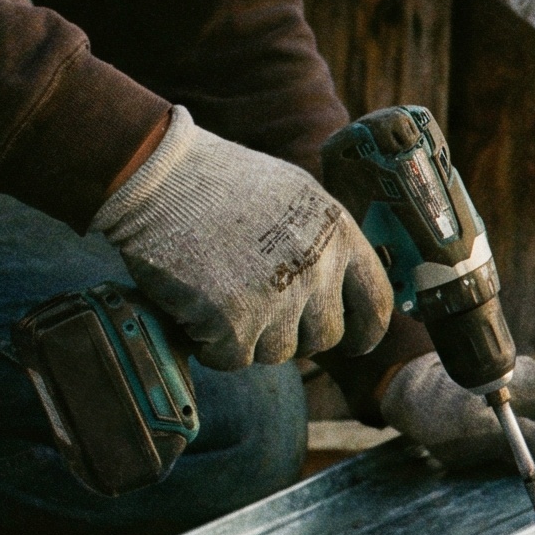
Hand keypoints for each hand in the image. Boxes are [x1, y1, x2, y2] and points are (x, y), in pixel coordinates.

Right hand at [93, 105, 391, 368]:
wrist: (158, 176)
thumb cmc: (217, 181)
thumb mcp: (295, 196)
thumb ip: (322, 241)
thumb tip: (339, 286)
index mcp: (338, 235)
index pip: (376, 301)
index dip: (366, 331)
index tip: (356, 344)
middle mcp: (317, 269)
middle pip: (324, 337)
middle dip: (295, 333)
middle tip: (259, 313)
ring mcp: (278, 298)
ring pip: (278, 352)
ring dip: (249, 337)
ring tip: (219, 297)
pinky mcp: (235, 321)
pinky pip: (233, 358)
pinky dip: (211, 345)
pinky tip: (196, 312)